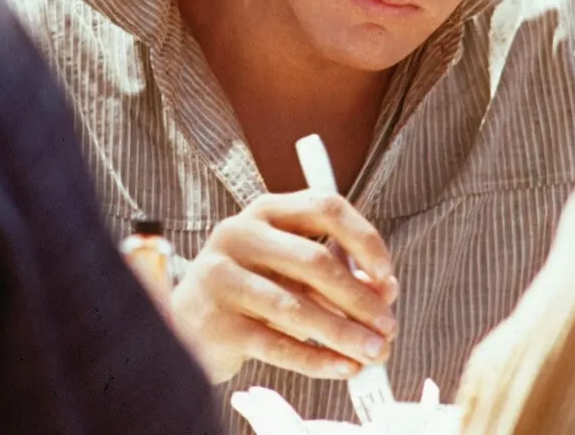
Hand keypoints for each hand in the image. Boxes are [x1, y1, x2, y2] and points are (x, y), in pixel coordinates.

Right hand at [170, 191, 399, 382]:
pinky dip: (316, 359)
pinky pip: (276, 345)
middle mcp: (240, 235)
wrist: (187, 322)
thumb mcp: (293, 270)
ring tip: (373, 353)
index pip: (325, 207)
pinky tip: (343, 367)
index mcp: (266, 211)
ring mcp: (223, 277)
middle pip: (313, 260)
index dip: (363, 239)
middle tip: (388, 326)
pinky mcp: (217, 322)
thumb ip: (339, 274)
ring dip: (343, 333)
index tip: (387, 273)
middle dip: (359, 298)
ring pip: (296, 308)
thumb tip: (386, 291)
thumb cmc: (252, 289)